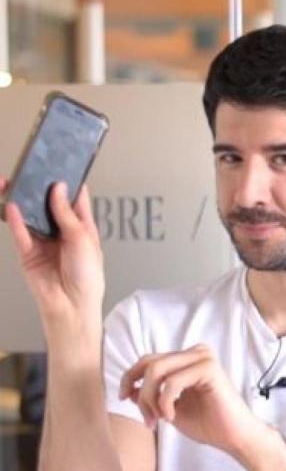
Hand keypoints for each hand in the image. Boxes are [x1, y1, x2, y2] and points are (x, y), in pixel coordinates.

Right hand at [2, 177, 103, 321]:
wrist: (72, 306)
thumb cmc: (87, 276)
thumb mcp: (82, 240)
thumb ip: (67, 214)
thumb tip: (58, 189)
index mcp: (81, 228)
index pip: (74, 200)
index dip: (68, 183)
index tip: (61, 164)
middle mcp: (62, 232)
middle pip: (48, 205)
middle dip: (39, 189)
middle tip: (31, 170)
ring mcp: (44, 242)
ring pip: (30, 217)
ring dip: (22, 201)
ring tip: (14, 183)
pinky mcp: (29, 253)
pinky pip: (20, 233)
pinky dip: (15, 220)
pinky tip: (11, 206)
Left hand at [119, 344, 263, 455]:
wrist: (234, 437)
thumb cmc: (207, 424)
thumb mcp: (169, 409)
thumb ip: (151, 396)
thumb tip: (130, 389)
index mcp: (187, 360)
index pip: (148, 360)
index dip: (130, 378)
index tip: (125, 399)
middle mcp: (196, 353)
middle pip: (149, 363)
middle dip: (141, 393)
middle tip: (148, 419)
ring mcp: (203, 358)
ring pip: (156, 370)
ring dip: (150, 399)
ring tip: (159, 420)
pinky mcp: (209, 369)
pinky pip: (172, 382)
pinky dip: (165, 402)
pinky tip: (171, 417)